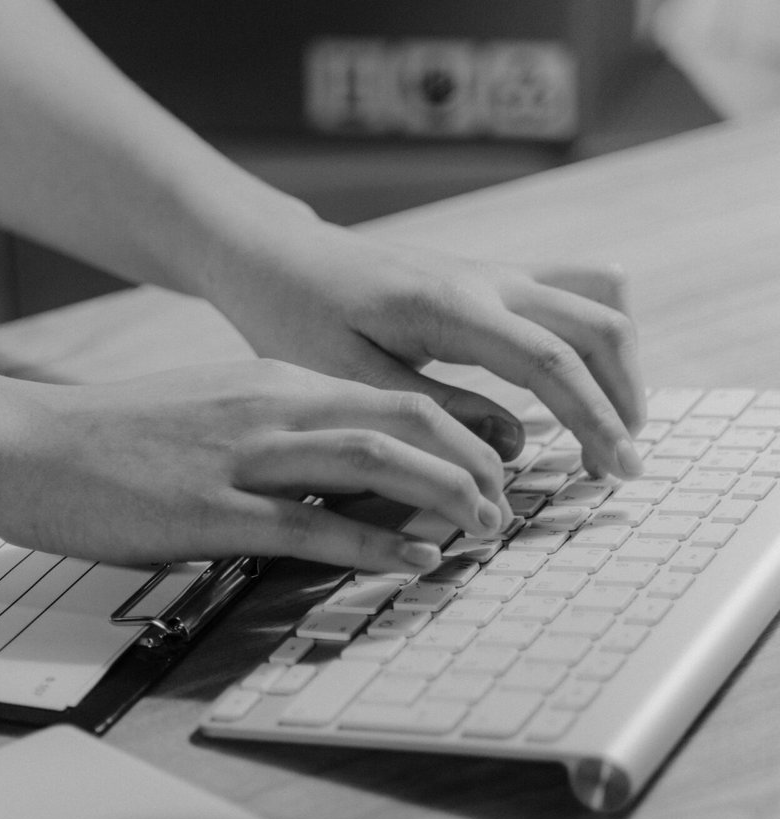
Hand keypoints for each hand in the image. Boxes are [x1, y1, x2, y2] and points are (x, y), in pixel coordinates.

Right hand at [0, 359, 510, 569]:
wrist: (25, 445)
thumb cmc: (109, 438)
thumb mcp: (206, 414)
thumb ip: (274, 433)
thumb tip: (337, 474)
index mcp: (271, 384)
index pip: (394, 394)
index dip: (462, 430)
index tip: (494, 466)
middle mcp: (269, 408)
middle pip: (407, 416)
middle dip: (476, 458)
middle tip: (508, 502)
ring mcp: (241, 458)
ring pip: (377, 460)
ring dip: (447, 495)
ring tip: (482, 531)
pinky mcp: (209, 511)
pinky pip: (314, 527)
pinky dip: (378, 545)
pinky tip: (414, 562)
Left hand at [204, 220, 644, 478]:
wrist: (283, 261)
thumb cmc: (300, 320)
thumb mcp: (347, 379)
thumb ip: (432, 414)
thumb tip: (513, 447)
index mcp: (449, 306)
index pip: (549, 361)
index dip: (594, 418)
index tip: (617, 470)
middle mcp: (487, 279)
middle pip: (598, 326)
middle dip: (622, 399)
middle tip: (621, 467)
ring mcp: (496, 273)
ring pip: (597, 305)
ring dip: (619, 369)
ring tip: (612, 435)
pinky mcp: (493, 279)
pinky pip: (573, 296)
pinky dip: (594, 341)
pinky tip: (584, 388)